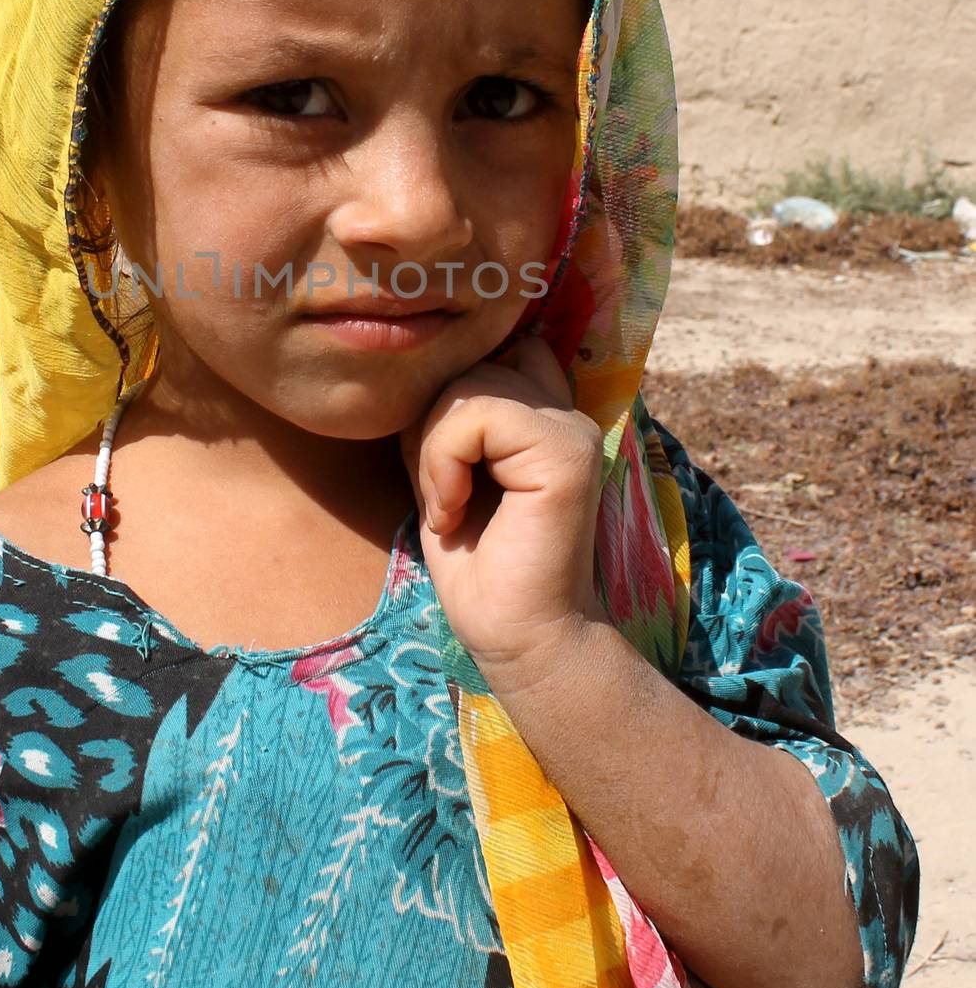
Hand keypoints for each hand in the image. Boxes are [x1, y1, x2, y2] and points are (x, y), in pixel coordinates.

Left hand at [399, 334, 610, 679]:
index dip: (447, 399)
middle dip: (430, 431)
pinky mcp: (565, 452)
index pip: (488, 350)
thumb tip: (417, 368)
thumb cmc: (476, 565)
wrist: (517, 637)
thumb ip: (446, 418)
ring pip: (466, 385)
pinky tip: (454, 511)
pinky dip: (443, 462)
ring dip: (434, 452)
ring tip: (448, 507)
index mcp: (542, 412)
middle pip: (467, 365)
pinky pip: (475, 413)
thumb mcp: (444, 470)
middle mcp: (563, 412)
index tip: (444, 470)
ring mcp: (570, 428)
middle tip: (442, 498)